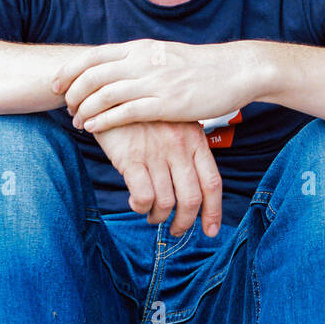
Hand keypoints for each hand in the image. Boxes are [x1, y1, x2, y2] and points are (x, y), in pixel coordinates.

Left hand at [52, 38, 257, 132]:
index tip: (55, 83)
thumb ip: (138, 61)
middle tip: (64, 106)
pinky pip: (124, 112)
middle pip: (91, 75)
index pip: (92, 56)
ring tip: (76, 121)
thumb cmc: (199, 67)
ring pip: (103, 94)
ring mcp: (153, 82)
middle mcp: (141, 62)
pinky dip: (103, 120)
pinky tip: (93, 127)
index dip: (69, 70)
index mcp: (139, 48)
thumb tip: (116, 69)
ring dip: (83, 109)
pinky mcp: (165, 103)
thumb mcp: (162, 55)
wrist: (234, 70)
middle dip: (71, 92)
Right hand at [91, 119, 221, 236]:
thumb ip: (187, 150)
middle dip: (184, 223)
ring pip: (166, 202)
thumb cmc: (144, 113)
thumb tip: (196, 188)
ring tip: (152, 215)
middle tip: (176, 230)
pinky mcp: (131, 158)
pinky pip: (143, 197)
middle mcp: (178, 147)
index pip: (212, 182)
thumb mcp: (174, 123)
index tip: (210, 230)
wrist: (111, 92)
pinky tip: (136, 203)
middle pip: (191, 199)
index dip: (213, 211)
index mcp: (194, 139)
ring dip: (159, 217)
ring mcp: (155, 152)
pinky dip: (141, 207)